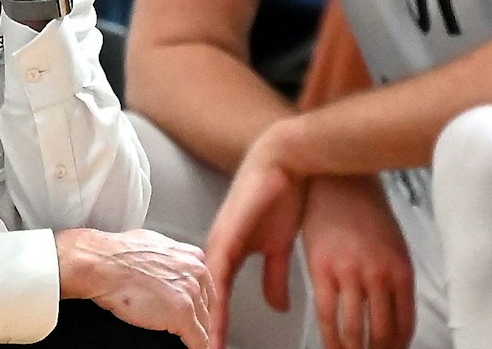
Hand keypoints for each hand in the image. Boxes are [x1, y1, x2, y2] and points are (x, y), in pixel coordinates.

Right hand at [57, 227, 214, 348]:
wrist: (102, 263)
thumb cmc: (117, 254)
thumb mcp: (154, 244)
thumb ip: (170, 258)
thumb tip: (168, 267)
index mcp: (192, 256)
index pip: (206, 287)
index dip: (199, 303)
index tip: (197, 313)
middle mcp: (196, 273)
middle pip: (207, 306)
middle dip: (199, 319)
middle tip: (192, 330)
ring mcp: (191, 295)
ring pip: (203, 324)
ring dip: (196, 334)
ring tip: (190, 342)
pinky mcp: (182, 316)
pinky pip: (198, 340)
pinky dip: (196, 347)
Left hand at [203, 125, 306, 347]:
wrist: (285, 161)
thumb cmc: (281, 198)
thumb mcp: (279, 247)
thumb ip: (274, 277)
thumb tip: (279, 307)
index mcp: (228, 255)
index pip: (217, 300)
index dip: (216, 327)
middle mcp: (218, 251)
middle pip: (206, 300)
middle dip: (205, 331)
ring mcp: (219, 243)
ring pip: (207, 292)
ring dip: (207, 321)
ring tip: (208, 348)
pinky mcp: (226, 235)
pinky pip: (217, 275)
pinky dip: (215, 299)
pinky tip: (215, 318)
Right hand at [299, 174, 413, 348]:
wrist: (338, 181)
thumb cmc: (367, 212)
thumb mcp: (394, 246)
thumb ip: (395, 281)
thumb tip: (395, 319)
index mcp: (401, 270)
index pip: (404, 325)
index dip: (397, 348)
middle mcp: (379, 275)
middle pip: (381, 332)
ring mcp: (350, 273)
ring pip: (354, 329)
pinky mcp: (321, 269)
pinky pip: (327, 314)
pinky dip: (330, 338)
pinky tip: (331, 346)